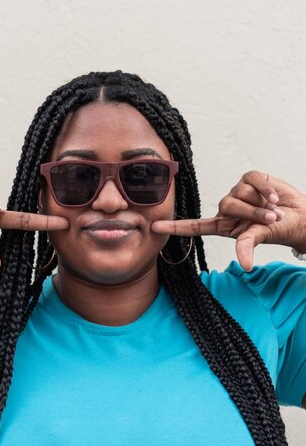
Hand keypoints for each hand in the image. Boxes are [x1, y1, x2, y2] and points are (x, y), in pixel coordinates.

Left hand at [152, 171, 305, 271]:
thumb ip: (248, 246)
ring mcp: (238, 192)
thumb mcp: (260, 237)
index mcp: (224, 226)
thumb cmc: (278, 230)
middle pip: (226, 205)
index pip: (194, 226)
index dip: (175, 227)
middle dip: (251, 213)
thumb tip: (244, 266)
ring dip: (261, 202)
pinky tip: (274, 196)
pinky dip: (265, 189)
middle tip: (269, 218)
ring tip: (273, 208)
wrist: (299, 216)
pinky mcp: (250, 179)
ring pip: (240, 192)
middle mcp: (227, 209)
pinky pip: (252, 179)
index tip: (154, 227)